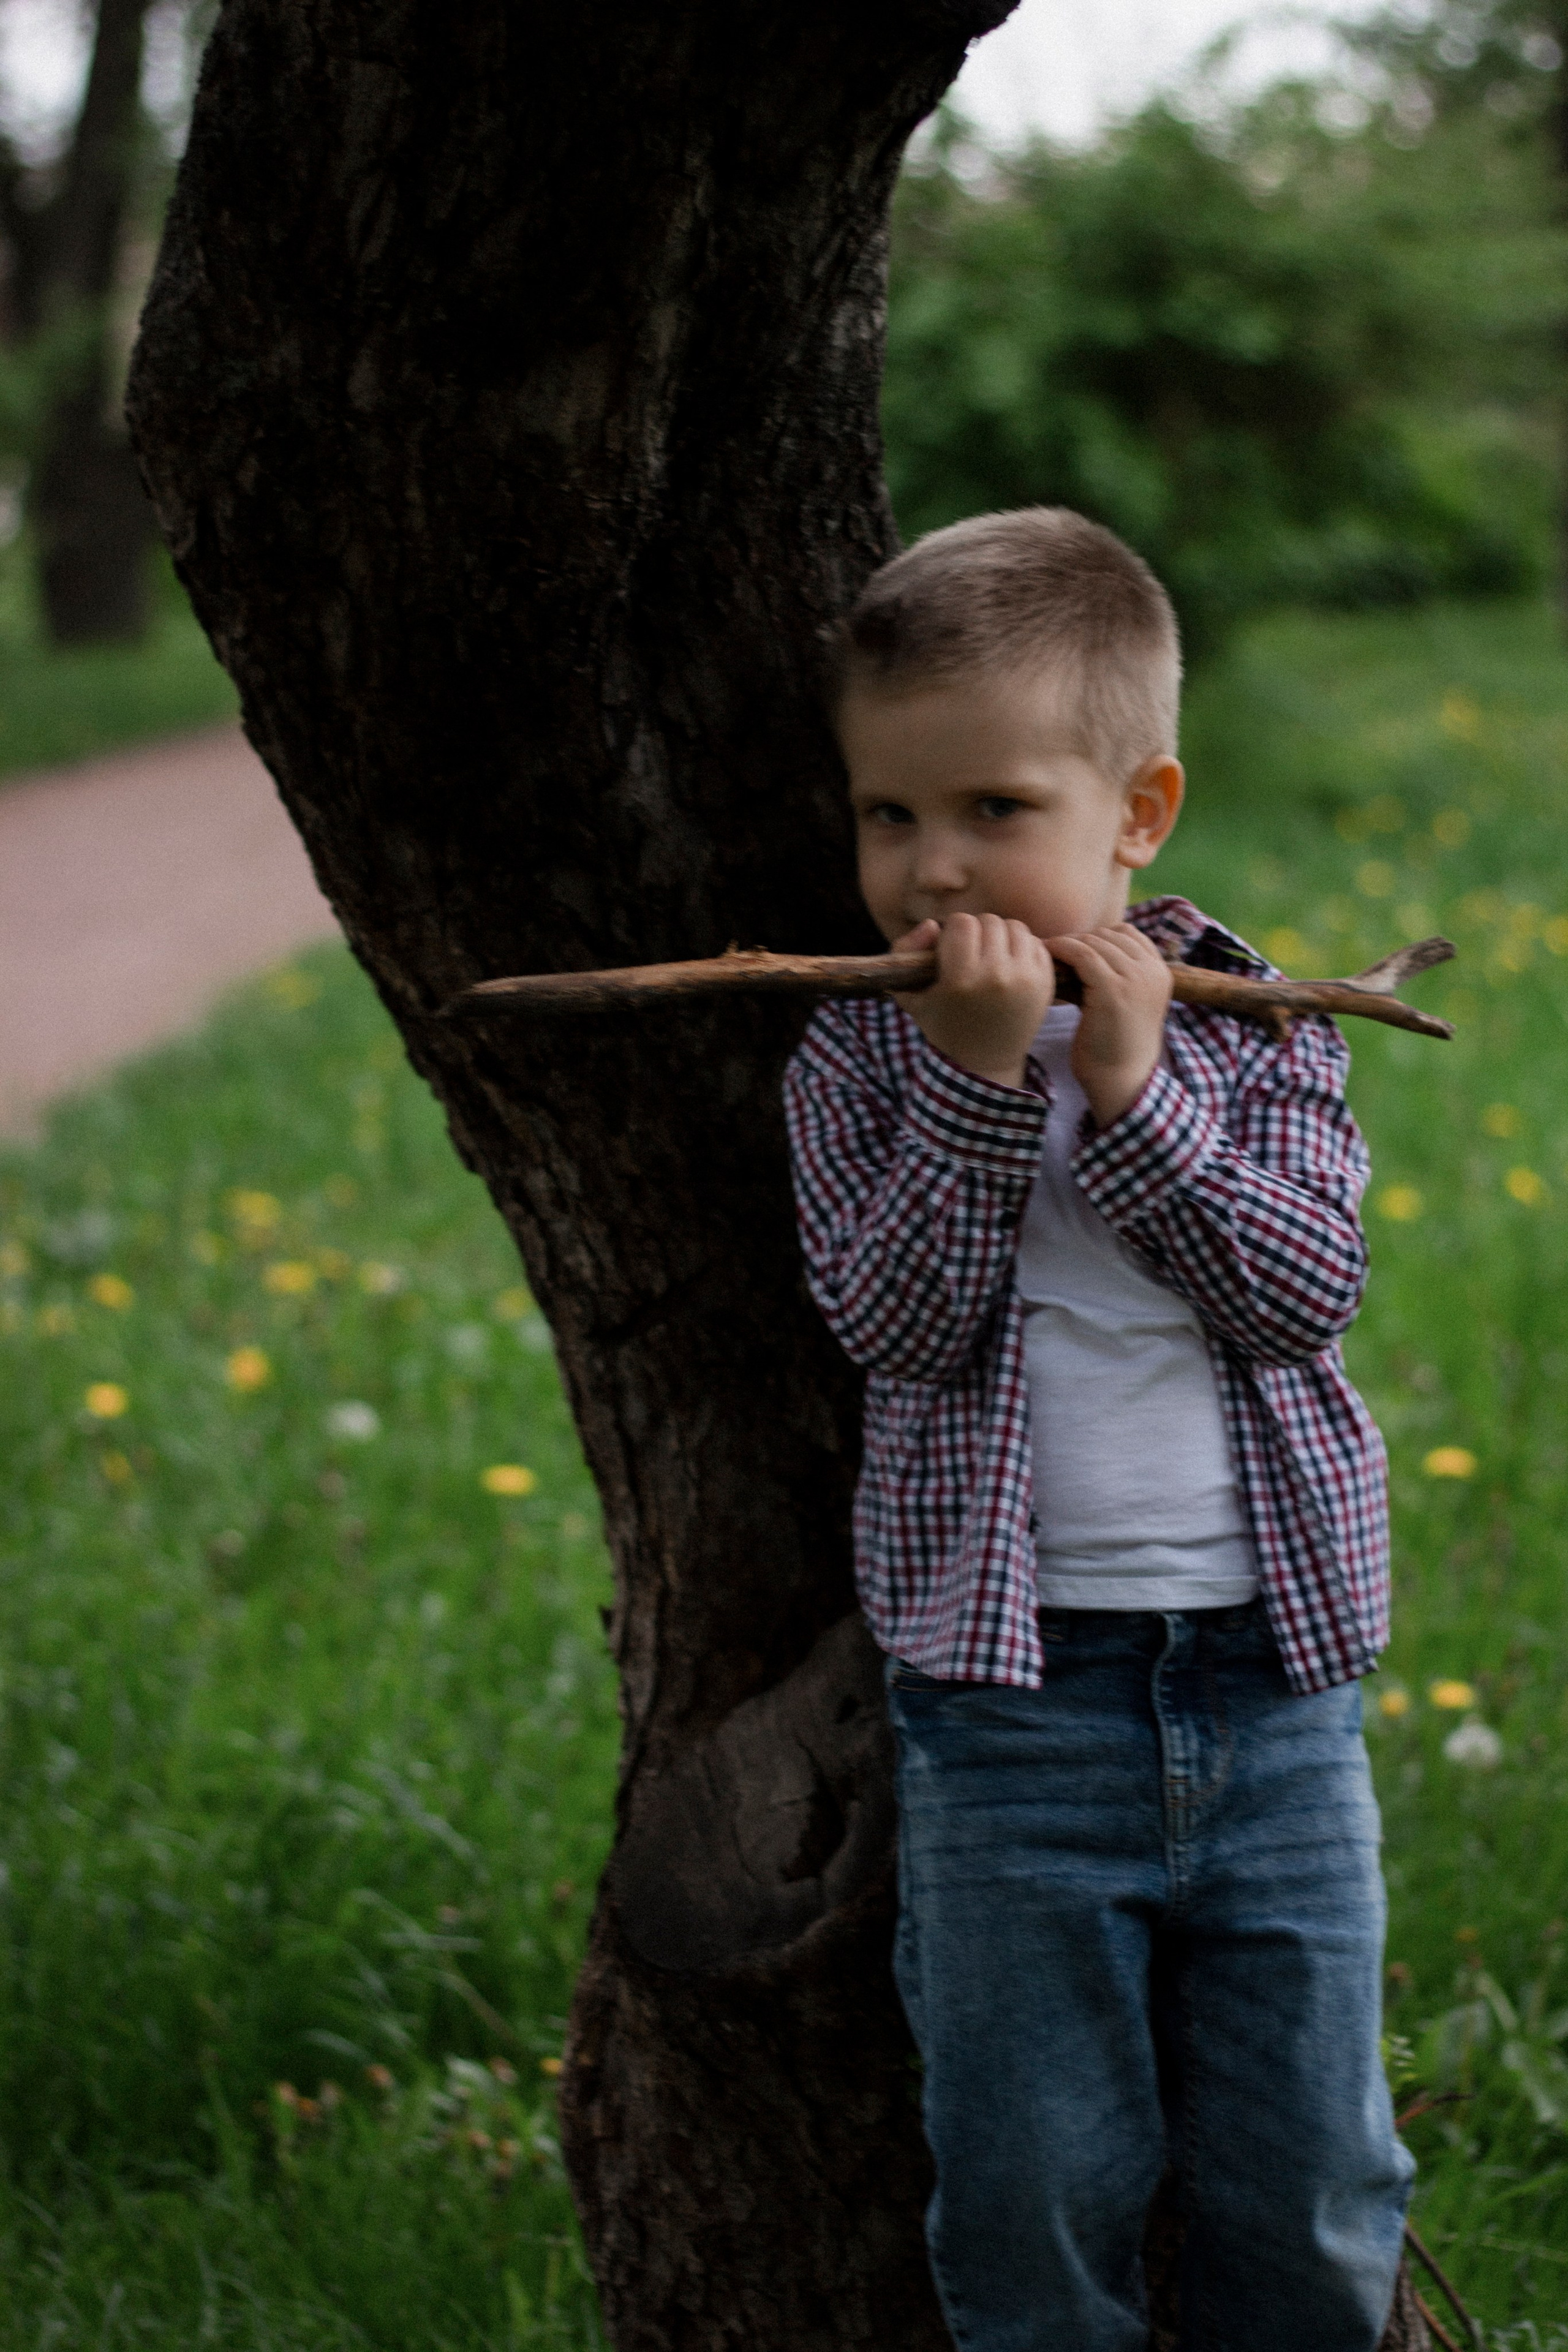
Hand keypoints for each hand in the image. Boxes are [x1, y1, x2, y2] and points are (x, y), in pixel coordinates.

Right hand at [892, 914, 1054, 1087]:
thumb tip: (932, 924)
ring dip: (1001, 936)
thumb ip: (905, 949)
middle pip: (990, 921)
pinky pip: (1036, 943)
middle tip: (971, 954)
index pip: (961, 922)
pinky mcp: (1045, 983)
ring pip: (1015, 927)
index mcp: (962, 979)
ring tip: (990, 956)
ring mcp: (1026, 979)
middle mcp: (997, 976)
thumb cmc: (942, 1024)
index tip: (950, 951)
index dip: (952, 931)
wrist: (983, 1061)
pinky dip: (1022, 948)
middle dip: (977, 932)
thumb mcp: (909, 993)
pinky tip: (1009, 965)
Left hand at [1045, 922, 1172, 1126]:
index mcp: (1160, 973)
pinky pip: (1081, 954)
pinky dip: (1060, 950)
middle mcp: (1152, 971)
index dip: (1098, 937)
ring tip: (1046, 953)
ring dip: (1067, 944)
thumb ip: (1119, 976)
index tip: (1074, 948)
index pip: (1128, 934)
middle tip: (1053, 949)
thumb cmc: (1116, 1046)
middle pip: (1109, 935)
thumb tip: (1084, 948)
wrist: (1122, 1080)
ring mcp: (1135, 978)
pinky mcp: (1112, 988)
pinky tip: (1046, 956)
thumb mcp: (1128, 1003)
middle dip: (1080, 940)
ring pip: (1093, 942)